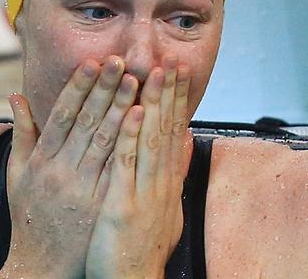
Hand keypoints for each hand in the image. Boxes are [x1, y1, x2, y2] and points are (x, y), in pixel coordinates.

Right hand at [0, 56, 138, 277]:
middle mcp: (62, 172)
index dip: (78, 87)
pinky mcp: (103, 206)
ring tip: (137, 82)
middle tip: (121, 61)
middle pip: (88, 123)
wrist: (41, 267)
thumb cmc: (28, 217)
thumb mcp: (15, 175)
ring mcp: (84, 190)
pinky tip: (146, 123)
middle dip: (105, 89)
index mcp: (41, 161)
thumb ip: (21, 134)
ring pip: (107, 143)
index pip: (63, 115)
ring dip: (123, 109)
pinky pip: (122, 171)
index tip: (92, 62)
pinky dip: (134, 145)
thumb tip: (15, 96)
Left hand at [85, 55, 193, 277]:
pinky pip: (129, 165)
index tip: (177, 72)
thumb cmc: (142, 248)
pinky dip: (134, 136)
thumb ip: (174, 174)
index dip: (176, 101)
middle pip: (166, 130)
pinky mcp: (124, 205)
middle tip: (172, 59)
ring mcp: (144, 193)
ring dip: (155, 104)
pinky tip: (137, 111)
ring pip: (151, 140)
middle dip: (170, 93)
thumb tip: (183, 142)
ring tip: (157, 71)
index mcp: (166, 183)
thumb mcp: (165, 209)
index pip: (173, 133)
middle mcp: (161, 184)